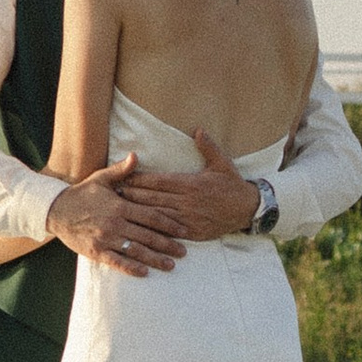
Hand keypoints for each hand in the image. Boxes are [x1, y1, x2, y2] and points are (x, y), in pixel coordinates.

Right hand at [46, 153, 189, 279]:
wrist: (56, 210)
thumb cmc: (82, 194)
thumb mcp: (101, 178)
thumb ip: (121, 170)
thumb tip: (136, 156)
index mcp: (120, 205)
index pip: (150, 216)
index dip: (169, 224)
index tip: (184, 231)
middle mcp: (115, 223)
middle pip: (147, 235)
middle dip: (167, 245)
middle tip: (183, 252)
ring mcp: (106, 239)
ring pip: (136, 251)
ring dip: (154, 259)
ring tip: (170, 265)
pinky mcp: (96, 251)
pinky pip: (117, 262)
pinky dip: (131, 268)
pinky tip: (144, 272)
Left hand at [122, 127, 265, 244]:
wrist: (248, 210)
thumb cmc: (233, 185)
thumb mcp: (222, 163)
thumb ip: (208, 146)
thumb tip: (198, 129)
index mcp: (191, 184)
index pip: (158, 181)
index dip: (139, 179)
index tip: (123, 177)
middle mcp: (187, 201)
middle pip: (153, 198)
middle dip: (132, 195)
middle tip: (113, 193)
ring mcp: (189, 218)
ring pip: (157, 215)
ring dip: (138, 213)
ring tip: (120, 210)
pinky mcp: (193, 232)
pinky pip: (169, 231)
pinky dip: (154, 230)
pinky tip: (140, 229)